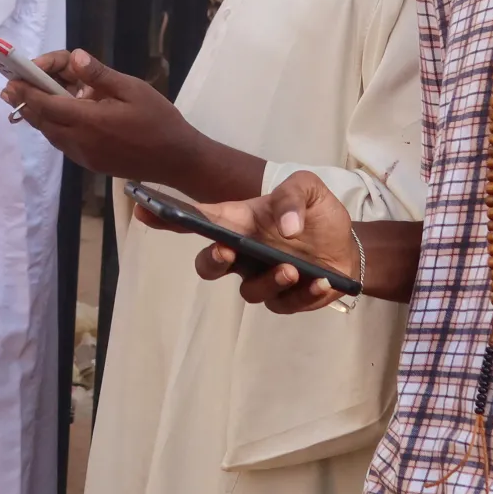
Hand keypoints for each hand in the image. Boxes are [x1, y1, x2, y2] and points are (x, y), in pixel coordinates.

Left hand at [2, 50, 206, 186]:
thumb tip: (76, 57)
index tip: (12, 81)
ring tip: (29, 99)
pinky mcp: (91, 163)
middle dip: (26, 103)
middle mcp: (81, 141)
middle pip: (43, 121)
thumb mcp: (133, 89)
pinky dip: (54, 127)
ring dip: (39, 116)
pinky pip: (64, 143)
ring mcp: (85, 155)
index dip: (28, 92)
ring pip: (51, 134)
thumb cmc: (159, 120)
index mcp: (90, 120)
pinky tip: (59, 115)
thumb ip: (100, 75)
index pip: (48, 105)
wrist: (176, 159)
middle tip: (10, 88)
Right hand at [170, 171, 356, 313]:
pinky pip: (285, 304)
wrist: (349, 246)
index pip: (197, 220)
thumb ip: (292, 196)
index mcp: (240, 222)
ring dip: (269, 281)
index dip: (166, 217)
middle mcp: (243, 254)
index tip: (143, 210)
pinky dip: (304, 295)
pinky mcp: (285, 300)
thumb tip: (284, 226)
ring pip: (249, 292)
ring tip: (292, 269)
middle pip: (208, 265)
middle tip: (224, 251)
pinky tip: (321, 282)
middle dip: (211, 261)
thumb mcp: (309, 188)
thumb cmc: (318, 215)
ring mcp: (261, 279)